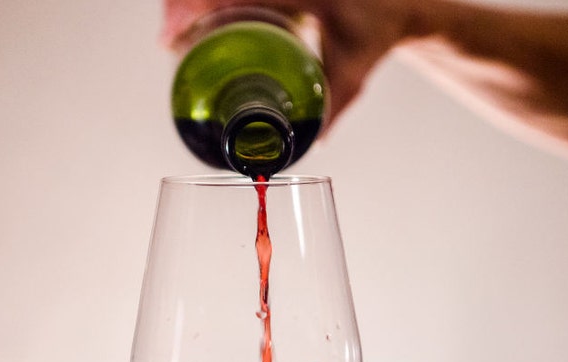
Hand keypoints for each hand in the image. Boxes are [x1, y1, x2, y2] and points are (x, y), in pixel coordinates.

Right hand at [161, 0, 421, 127]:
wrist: (396, 0)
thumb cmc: (377, 30)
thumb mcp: (355, 67)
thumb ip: (335, 104)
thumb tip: (313, 142)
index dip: (192, 7)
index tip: (172, 39)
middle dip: (181, 4)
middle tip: (170, 43)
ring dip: (187, 2)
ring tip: (176, 37)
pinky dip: (204, 0)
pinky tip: (190, 20)